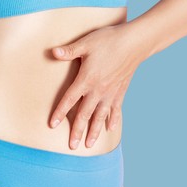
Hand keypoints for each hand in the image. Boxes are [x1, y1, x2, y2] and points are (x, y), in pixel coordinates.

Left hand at [48, 24, 152, 148]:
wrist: (134, 43)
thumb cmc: (109, 40)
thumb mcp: (86, 43)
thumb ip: (69, 51)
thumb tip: (53, 52)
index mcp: (86, 79)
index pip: (69, 99)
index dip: (60, 112)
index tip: (52, 125)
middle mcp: (98, 90)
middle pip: (84, 114)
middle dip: (77, 131)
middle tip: (72, 146)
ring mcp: (110, 93)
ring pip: (100, 116)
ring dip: (94, 131)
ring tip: (89, 145)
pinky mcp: (121, 91)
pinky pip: (116, 109)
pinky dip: (113, 120)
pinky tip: (110, 129)